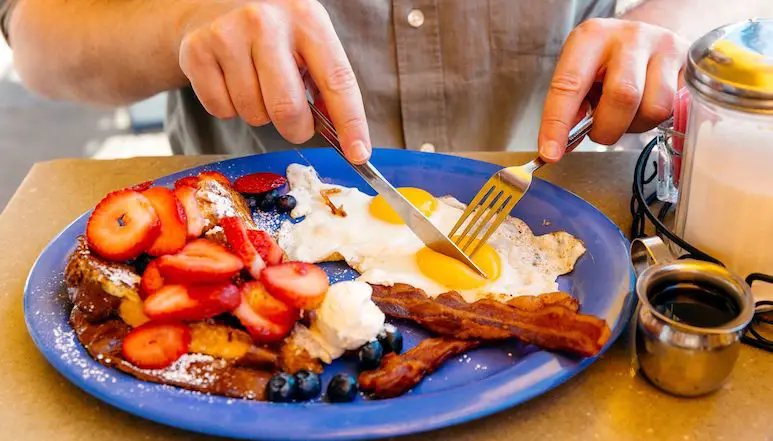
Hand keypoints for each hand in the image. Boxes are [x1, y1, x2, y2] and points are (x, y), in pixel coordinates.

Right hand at [178, 0, 370, 162]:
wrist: (210, 5)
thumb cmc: (272, 31)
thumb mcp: (306, 40)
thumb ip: (326, 81)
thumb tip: (347, 136)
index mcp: (306, 18)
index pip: (337, 80)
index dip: (350, 123)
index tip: (358, 153)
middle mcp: (266, 21)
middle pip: (288, 108)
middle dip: (296, 128)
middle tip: (295, 123)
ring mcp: (227, 35)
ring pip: (253, 113)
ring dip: (260, 114)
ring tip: (257, 85)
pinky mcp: (196, 52)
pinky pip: (222, 111)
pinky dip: (230, 108)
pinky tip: (231, 81)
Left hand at [538, 18, 688, 161]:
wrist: (647, 36)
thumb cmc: (607, 61)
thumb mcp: (581, 76)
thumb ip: (570, 110)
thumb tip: (561, 145)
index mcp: (591, 38)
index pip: (569, 85)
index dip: (557, 123)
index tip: (551, 152)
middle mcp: (629, 37)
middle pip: (623, 96)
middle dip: (607, 129)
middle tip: (600, 131)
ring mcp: (664, 47)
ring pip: (654, 108)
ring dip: (635, 126)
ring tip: (626, 115)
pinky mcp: (689, 64)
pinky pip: (676, 109)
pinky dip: (656, 120)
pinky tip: (646, 107)